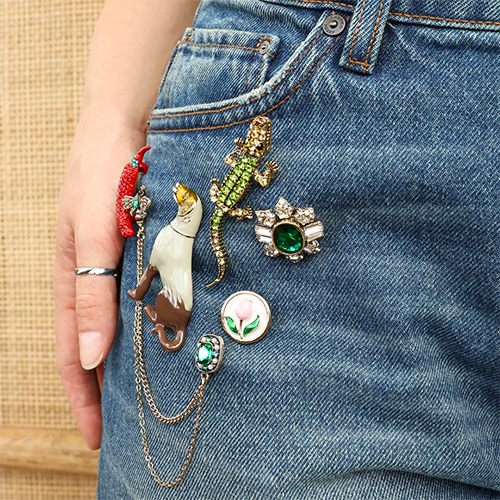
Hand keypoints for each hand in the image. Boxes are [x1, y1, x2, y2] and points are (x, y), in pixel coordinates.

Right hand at [54, 120, 144, 449]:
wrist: (123, 127)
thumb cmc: (102, 175)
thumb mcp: (93, 236)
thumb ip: (93, 295)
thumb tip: (92, 358)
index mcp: (71, 280)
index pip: (74, 354)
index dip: (84, 399)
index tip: (99, 439)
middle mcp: (92, 279)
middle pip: (95, 346)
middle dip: (106, 390)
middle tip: (128, 427)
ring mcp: (114, 266)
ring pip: (119, 326)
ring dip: (128, 361)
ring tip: (147, 395)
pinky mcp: (136, 252)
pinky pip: (139, 299)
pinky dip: (147, 325)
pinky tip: (164, 338)